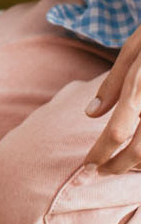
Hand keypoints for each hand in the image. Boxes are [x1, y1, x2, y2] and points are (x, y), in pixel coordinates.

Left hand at [84, 27, 140, 174]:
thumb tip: (90, 115)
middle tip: (102, 173)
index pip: (117, 132)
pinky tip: (140, 155)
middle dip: (119, 167)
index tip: (88, 168)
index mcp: (140, 87)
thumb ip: (112, 85)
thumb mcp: (133, 50)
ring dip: (139, 164)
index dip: (102, 155)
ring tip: (123, 165)